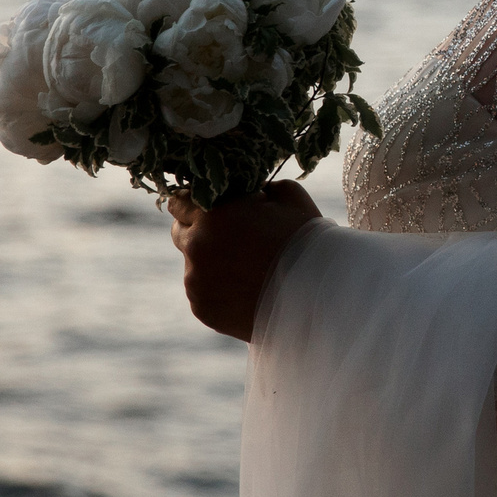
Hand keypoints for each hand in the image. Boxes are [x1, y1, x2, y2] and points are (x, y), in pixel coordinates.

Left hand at [167, 179, 321, 341]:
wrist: (318, 296)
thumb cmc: (305, 239)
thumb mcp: (287, 194)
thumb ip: (255, 187)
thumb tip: (245, 193)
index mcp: (212, 214)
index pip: (179, 201)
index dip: (194, 202)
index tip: (207, 207)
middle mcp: (196, 247)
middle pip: (179, 232)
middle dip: (197, 230)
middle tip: (227, 236)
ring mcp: (196, 281)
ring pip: (192, 264)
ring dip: (209, 262)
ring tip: (245, 268)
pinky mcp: (202, 308)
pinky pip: (202, 292)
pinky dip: (217, 289)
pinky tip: (245, 289)